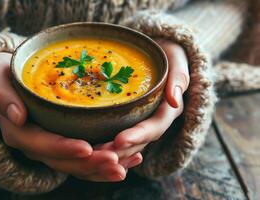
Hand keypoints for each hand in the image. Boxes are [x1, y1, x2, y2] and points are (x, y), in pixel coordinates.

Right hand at [0, 53, 139, 181]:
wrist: (8, 80)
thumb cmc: (2, 75)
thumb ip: (2, 95)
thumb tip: (16, 115)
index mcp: (19, 131)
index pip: (42, 144)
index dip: (64, 148)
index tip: (86, 148)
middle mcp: (36, 144)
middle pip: (64, 160)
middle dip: (90, 163)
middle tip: (116, 161)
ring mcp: (50, 146)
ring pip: (77, 164)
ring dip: (102, 168)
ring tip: (127, 165)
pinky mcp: (63, 143)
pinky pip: (83, 158)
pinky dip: (104, 161)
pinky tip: (128, 158)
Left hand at [97, 39, 189, 160]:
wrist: (159, 53)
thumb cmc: (167, 55)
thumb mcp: (177, 60)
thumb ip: (178, 79)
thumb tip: (174, 101)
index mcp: (168, 110)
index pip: (155, 127)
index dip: (138, 135)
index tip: (119, 141)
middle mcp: (156, 120)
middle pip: (140, 142)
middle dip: (120, 150)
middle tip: (98, 153)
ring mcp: (143, 121)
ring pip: (129, 144)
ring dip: (112, 151)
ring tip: (91, 153)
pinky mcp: (130, 119)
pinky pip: (120, 135)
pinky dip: (107, 143)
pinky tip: (90, 146)